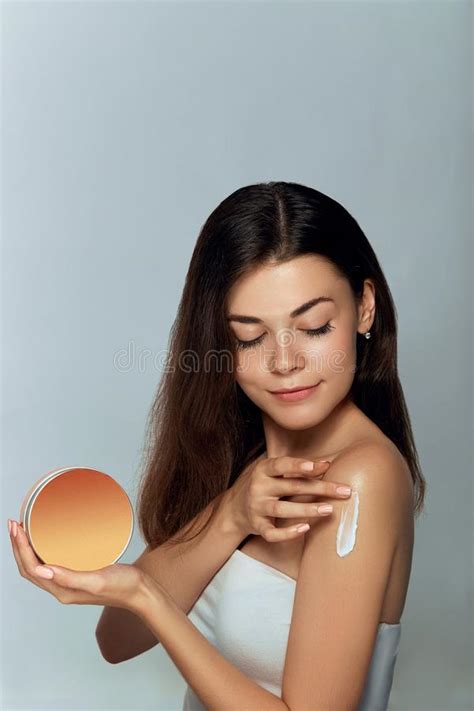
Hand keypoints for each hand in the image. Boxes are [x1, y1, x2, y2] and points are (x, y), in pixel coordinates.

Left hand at [8, 519, 149, 615]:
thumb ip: (70, 578)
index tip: (16, 528)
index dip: (19, 548)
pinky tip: (47, 539)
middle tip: (14, 524)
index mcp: (62, 591)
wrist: (141, 591)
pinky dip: (42, 550)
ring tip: (23, 530)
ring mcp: (68, 583)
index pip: (31, 569)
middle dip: (18, 547)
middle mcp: (61, 588)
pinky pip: (52, 563)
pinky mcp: (77, 575)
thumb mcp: (97, 581)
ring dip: (27, 548)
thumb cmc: (123, 586)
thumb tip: (42, 570)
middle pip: (30, 568)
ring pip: (38, 566)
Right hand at [227, 454, 352, 541]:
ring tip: (329, 509)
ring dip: (307, 510)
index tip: (319, 467)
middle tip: (343, 491)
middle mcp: (258, 487)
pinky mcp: (257, 526)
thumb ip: (298, 468)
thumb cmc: (264, 486)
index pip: (281, 464)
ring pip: (282, 510)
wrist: (234, 509)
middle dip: (319, 488)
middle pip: (291, 487)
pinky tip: (305, 528)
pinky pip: (272, 533)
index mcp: (263, 470)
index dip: (299, 465)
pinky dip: (288, 533)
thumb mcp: (274, 472)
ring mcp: (256, 507)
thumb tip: (327, 463)